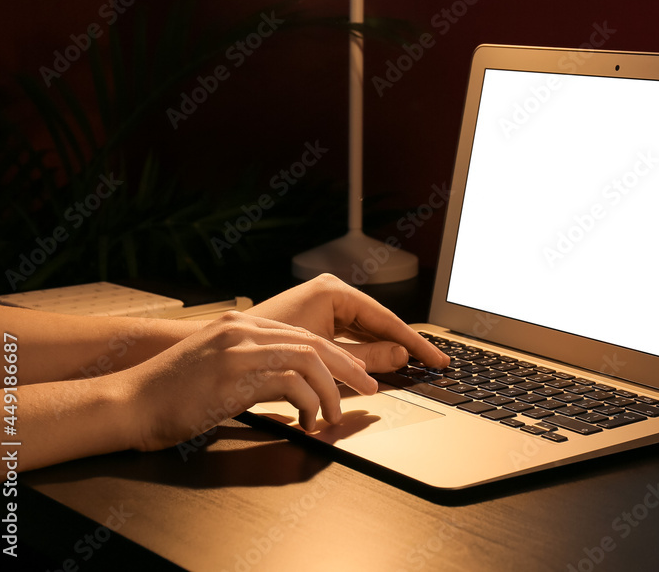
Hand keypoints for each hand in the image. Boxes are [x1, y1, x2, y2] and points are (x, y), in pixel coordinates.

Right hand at [123, 311, 377, 451]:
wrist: (127, 403)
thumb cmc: (168, 396)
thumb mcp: (214, 370)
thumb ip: (249, 367)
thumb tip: (286, 385)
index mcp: (239, 325)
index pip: (302, 334)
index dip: (335, 355)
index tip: (354, 373)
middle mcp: (242, 330)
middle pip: (315, 343)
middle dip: (348, 367)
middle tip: (370, 388)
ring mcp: (239, 349)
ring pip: (310, 360)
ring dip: (331, 390)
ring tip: (334, 415)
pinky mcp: (235, 375)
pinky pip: (292, 383)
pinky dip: (308, 403)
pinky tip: (305, 421)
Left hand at [245, 273, 449, 372]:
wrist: (221, 358)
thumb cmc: (263, 351)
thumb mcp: (323, 356)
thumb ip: (366, 356)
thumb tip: (401, 355)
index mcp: (334, 291)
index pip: (387, 318)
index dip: (415, 342)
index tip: (436, 358)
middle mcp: (331, 292)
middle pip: (380, 323)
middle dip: (405, 345)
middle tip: (434, 364)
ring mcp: (324, 304)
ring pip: (367, 331)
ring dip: (387, 350)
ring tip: (416, 367)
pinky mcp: (317, 318)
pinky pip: (352, 335)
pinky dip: (367, 351)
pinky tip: (384, 365)